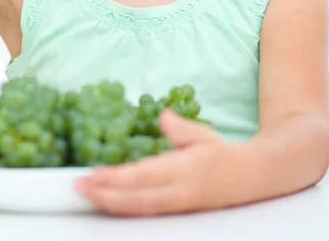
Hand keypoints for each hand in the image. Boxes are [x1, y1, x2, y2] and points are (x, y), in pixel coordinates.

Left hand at [75, 109, 238, 216]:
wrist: (250, 178)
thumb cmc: (222, 153)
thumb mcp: (203, 135)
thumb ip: (180, 128)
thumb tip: (162, 117)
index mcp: (185, 171)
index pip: (145, 176)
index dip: (118, 177)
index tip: (94, 173)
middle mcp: (179, 192)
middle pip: (137, 200)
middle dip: (105, 195)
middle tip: (79, 186)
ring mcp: (177, 206)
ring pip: (139, 210)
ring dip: (110, 203)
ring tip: (86, 193)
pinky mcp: (176, 211)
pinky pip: (146, 212)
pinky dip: (124, 209)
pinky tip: (107, 202)